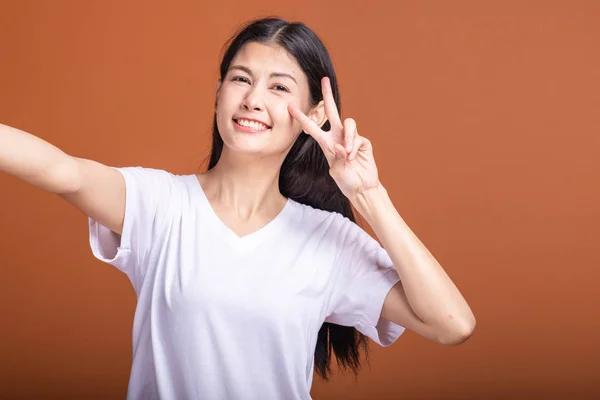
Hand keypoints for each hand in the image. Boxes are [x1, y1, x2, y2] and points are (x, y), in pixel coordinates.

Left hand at [288, 77, 379, 200]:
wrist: (361, 188)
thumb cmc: (346, 181)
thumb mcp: (335, 171)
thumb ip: (336, 157)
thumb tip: (341, 146)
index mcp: (326, 143)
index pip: (312, 127)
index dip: (301, 117)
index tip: (290, 107)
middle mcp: (338, 137)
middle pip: (332, 111)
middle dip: (328, 95)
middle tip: (325, 80)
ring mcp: (351, 138)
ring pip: (349, 123)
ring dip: (347, 138)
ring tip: (346, 154)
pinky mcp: (363, 142)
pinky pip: (357, 137)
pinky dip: (353, 147)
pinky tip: (352, 157)